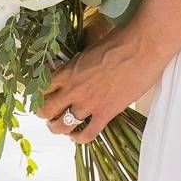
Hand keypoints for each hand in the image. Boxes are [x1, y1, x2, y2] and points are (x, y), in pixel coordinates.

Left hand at [36, 25, 167, 142]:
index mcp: (67, 71)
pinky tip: (77, 136)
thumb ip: (77, 65)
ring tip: (58, 127)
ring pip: (61, 126)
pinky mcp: (106, 113)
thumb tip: (74, 70)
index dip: (38, 94)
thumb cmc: (119, 42)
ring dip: (57, 128)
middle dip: (43, 113)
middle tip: (47, 114)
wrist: (141, 48)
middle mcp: (73, 89)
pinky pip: (87, 134)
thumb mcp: (88, 50)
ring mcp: (88, 103)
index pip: (41, 88)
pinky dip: (79, 138)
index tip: (42, 96)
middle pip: (46, 110)